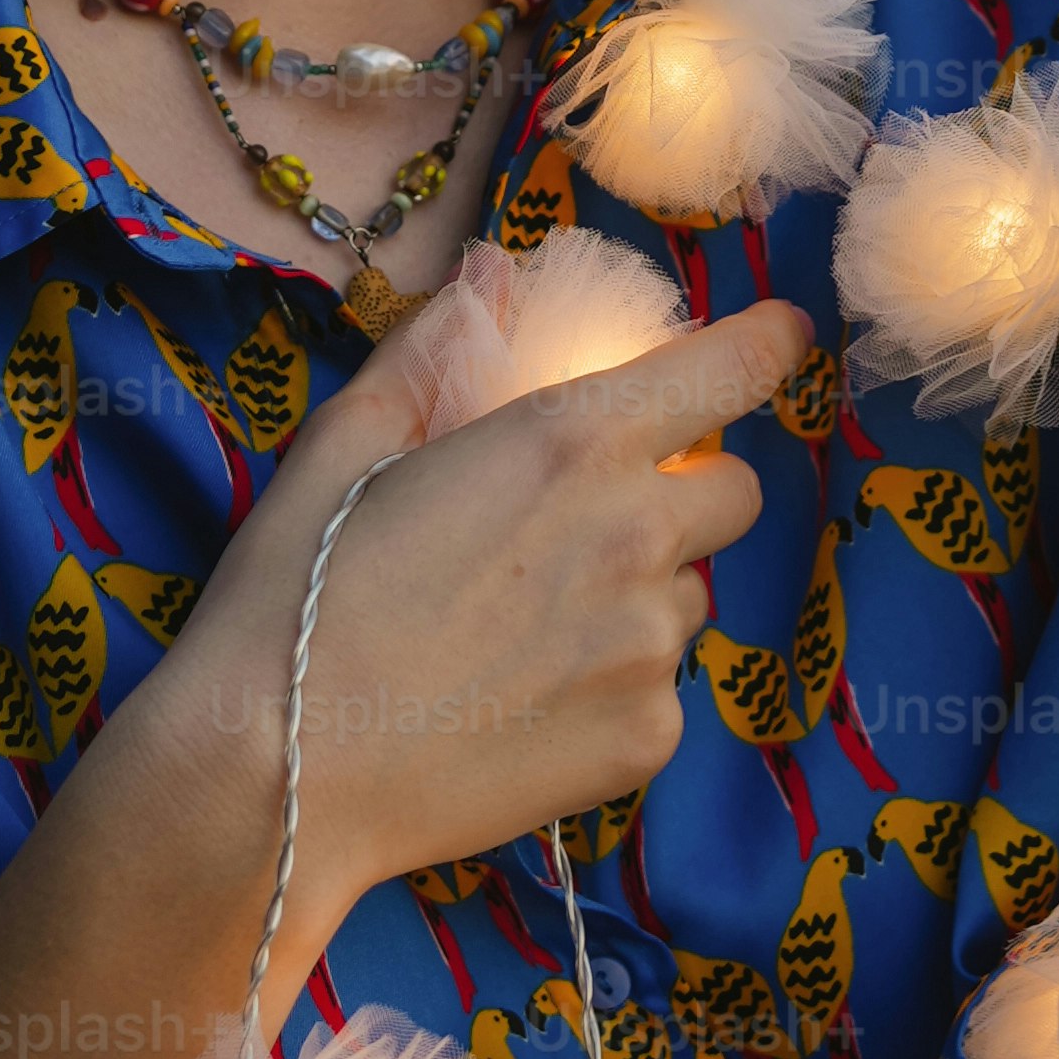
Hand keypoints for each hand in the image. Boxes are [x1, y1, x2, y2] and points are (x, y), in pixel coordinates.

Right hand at [134, 295, 816, 918]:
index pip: (732, 368)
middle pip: (735, 491)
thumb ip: (436, 351)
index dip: (766, 345)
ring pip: (690, 595)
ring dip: (642, 594)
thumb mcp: (348, 441)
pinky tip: (521, 705)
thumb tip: (490, 280)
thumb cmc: (298, 594)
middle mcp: (637, 533)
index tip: (779, 338)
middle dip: (685, 488)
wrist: (278, 778)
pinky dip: (615, 687)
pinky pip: (661, 688)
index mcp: (572, 439)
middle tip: (591, 520)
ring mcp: (650, 645)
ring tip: (526, 631)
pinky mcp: (645, 737)